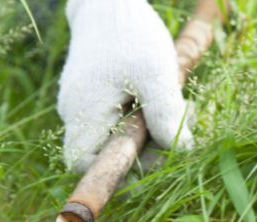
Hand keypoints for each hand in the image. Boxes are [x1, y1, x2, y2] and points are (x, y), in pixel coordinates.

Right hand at [58, 0, 193, 172]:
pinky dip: (145, 115)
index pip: (82, 163)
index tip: (150, 155)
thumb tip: (179, 151)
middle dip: (147, 147)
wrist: (111, 2)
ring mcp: (84, 104)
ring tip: (180, 105)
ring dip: (152, 129)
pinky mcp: (96, 95)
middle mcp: (76, 112)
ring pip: (118, 135)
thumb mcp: (156, 75)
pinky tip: (164, 95)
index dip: (113, 169)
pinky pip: (120, 118)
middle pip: (107, 152)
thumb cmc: (132, 35)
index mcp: (84, 111)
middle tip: (180, 124)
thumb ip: (165, 115)